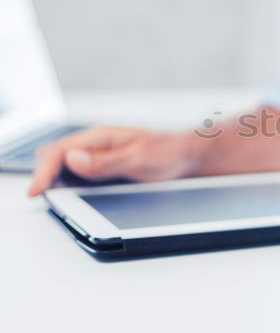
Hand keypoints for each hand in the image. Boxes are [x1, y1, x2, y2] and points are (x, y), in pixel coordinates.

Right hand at [28, 126, 198, 195]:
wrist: (190, 155)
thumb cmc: (169, 152)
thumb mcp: (139, 158)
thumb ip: (106, 161)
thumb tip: (73, 159)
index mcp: (102, 136)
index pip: (60, 150)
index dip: (44, 171)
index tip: (36, 190)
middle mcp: (98, 143)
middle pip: (56, 156)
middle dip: (44, 174)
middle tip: (41, 195)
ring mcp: (101, 154)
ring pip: (65, 165)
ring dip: (54, 178)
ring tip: (50, 196)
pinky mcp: (106, 166)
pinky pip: (80, 173)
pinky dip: (69, 182)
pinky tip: (70, 193)